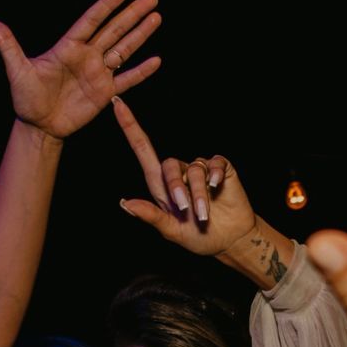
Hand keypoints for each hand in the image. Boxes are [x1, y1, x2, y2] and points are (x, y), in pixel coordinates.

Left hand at [0, 0, 162, 139]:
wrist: (38, 124)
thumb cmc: (26, 97)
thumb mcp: (16, 70)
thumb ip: (8, 46)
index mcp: (68, 47)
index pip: (91, 21)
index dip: (106, 5)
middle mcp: (87, 56)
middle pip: (114, 30)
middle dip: (133, 14)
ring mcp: (98, 73)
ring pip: (124, 50)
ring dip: (140, 35)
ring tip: (157, 17)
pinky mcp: (104, 93)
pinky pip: (126, 80)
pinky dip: (141, 71)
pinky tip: (155, 60)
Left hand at [113, 96, 250, 249]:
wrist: (229, 241)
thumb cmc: (197, 237)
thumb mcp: (170, 231)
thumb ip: (150, 216)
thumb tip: (125, 203)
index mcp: (161, 186)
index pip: (142, 150)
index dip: (130, 127)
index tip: (117, 105)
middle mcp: (180, 173)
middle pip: (168, 165)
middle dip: (176, 188)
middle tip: (185, 210)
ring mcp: (201, 169)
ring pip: (194, 169)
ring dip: (198, 194)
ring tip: (204, 215)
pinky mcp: (221, 169)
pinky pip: (215, 163)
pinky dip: (215, 175)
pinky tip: (217, 188)